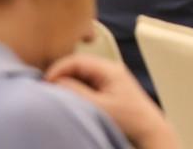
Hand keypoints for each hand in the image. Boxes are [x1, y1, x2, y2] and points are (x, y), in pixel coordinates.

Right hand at [46, 56, 178, 148]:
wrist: (148, 131)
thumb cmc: (127, 119)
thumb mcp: (98, 106)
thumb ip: (76, 91)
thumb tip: (55, 81)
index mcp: (109, 69)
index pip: (76, 60)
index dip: (57, 69)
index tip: (44, 84)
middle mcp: (110, 70)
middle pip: (77, 66)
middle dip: (60, 76)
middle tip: (45, 91)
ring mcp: (109, 80)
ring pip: (80, 76)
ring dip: (66, 84)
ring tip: (54, 97)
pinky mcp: (108, 91)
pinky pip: (86, 85)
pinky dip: (74, 91)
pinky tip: (68, 102)